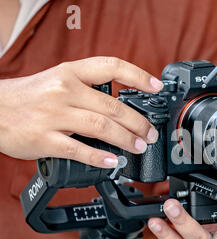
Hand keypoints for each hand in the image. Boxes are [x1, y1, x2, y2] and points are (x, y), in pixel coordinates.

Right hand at [0, 57, 163, 167]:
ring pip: (102, 127)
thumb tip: (121, 109)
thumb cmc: (27, 98)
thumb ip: (86, 90)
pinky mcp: (45, 139)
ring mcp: (54, 115)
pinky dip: (99, 157)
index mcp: (70, 73)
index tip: (156, 86)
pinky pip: (79, 149)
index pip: (111, 66)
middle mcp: (64, 91)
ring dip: (126, 139)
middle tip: (150, 134)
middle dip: (139, 123)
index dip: (138, 76)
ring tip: (139, 147)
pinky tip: (112, 161)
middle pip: (113, 106)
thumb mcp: (57, 81)